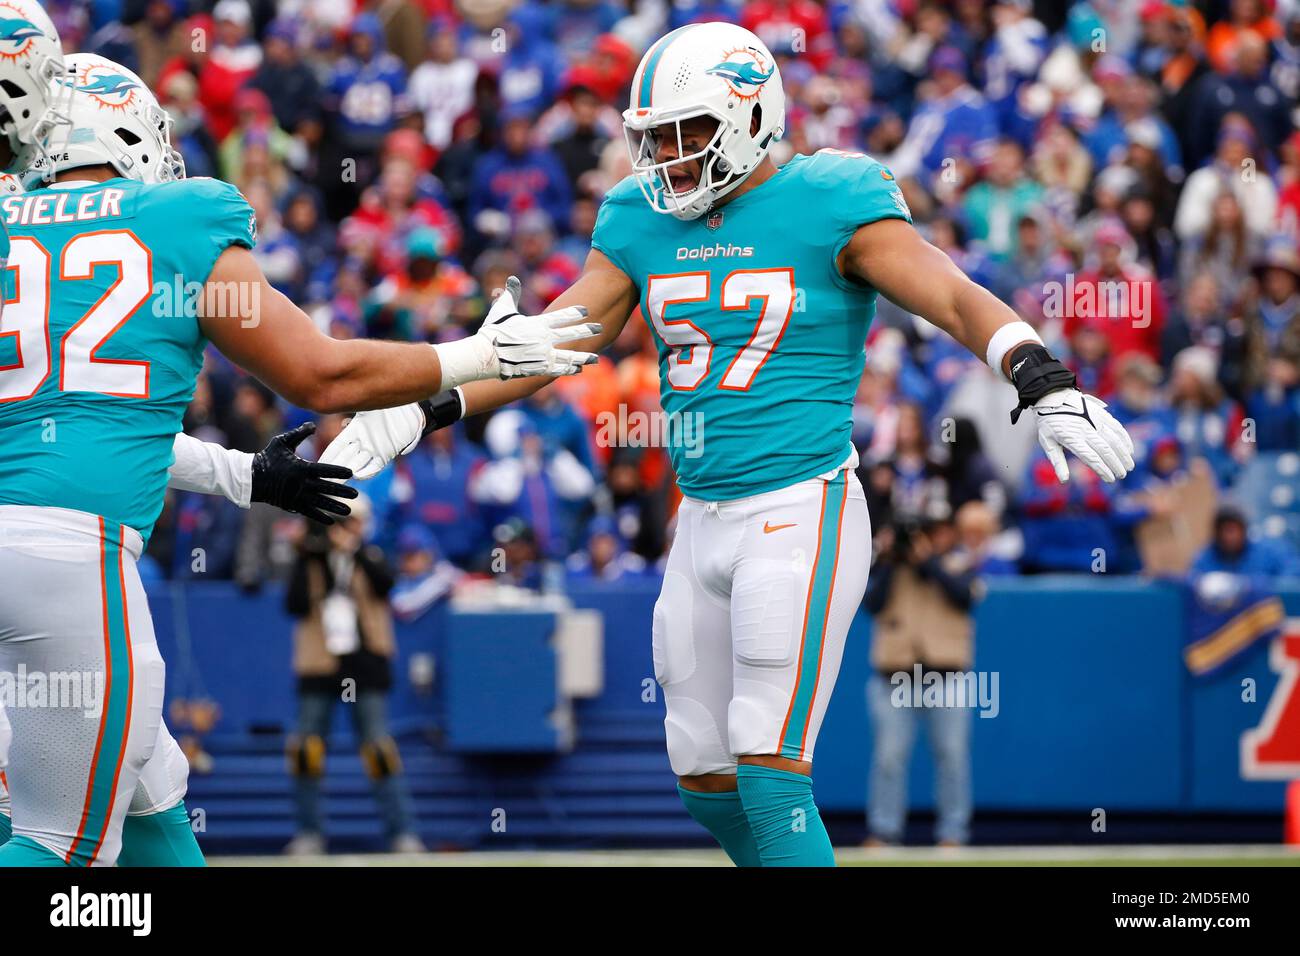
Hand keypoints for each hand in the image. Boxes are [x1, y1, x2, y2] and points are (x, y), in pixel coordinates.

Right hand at [250, 423, 358, 523]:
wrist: (251, 478)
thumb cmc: (268, 457)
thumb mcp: (282, 442)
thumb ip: (299, 434)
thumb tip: (313, 425)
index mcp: (301, 467)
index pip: (324, 470)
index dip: (338, 472)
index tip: (351, 473)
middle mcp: (301, 483)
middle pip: (326, 488)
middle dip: (342, 492)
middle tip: (356, 494)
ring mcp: (297, 496)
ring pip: (320, 503)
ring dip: (335, 507)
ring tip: (348, 511)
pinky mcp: (291, 505)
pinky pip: (309, 512)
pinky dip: (320, 517)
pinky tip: (331, 521)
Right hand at [320, 403, 425, 479]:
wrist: (411, 412)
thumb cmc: (389, 406)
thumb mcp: (369, 409)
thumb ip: (356, 414)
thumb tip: (343, 424)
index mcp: (355, 430)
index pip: (337, 446)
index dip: (328, 455)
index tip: (317, 464)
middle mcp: (362, 442)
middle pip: (344, 458)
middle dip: (333, 469)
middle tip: (321, 479)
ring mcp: (373, 449)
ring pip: (356, 464)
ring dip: (346, 473)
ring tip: (335, 482)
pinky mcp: (386, 455)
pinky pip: (374, 467)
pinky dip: (367, 472)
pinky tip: (357, 476)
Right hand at [478, 276, 600, 378]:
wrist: (486, 355)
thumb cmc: (493, 331)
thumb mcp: (502, 309)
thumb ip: (510, 294)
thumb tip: (512, 279)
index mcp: (538, 324)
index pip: (561, 316)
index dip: (575, 313)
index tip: (586, 310)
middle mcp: (545, 339)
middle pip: (571, 334)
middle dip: (587, 330)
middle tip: (599, 327)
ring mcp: (544, 355)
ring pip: (569, 356)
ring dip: (583, 356)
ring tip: (596, 357)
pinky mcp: (540, 369)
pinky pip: (558, 369)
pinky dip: (569, 369)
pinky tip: (579, 369)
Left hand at [1031, 389, 1135, 482]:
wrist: (1052, 396)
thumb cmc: (1048, 423)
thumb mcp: (1047, 442)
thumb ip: (1057, 462)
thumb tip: (1064, 480)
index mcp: (1072, 438)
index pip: (1091, 458)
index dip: (1103, 470)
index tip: (1110, 479)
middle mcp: (1086, 430)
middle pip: (1106, 450)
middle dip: (1116, 464)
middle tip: (1122, 475)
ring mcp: (1095, 420)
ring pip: (1114, 440)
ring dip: (1124, 454)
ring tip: (1129, 466)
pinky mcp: (1101, 413)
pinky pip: (1117, 427)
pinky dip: (1125, 439)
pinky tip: (1130, 449)